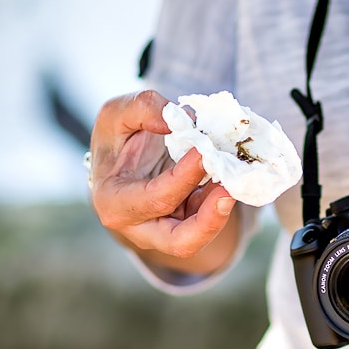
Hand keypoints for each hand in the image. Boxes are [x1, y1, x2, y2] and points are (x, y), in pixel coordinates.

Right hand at [89, 90, 236, 269]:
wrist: (123, 159)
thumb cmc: (117, 138)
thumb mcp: (116, 114)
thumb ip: (141, 107)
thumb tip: (176, 118)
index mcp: (113, 202)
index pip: (154, 199)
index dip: (183, 177)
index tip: (204, 151)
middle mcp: (138, 227)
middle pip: (180, 241)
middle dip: (210, 219)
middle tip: (230, 189)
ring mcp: (164, 231)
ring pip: (199, 238)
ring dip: (221, 213)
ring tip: (236, 182)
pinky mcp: (186, 225)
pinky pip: (208, 222)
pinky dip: (222, 201)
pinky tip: (231, 177)